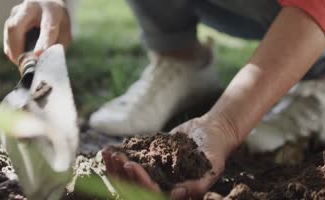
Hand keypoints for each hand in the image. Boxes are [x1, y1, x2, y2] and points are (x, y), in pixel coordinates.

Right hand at [3, 0, 70, 63]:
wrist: (47, 0)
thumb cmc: (58, 21)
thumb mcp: (65, 31)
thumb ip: (57, 46)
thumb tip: (45, 64)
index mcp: (52, 11)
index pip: (47, 28)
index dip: (43, 42)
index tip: (38, 55)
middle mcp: (32, 7)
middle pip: (16, 27)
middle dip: (16, 48)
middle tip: (22, 65)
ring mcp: (18, 10)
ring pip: (9, 31)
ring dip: (13, 50)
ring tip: (21, 63)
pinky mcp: (10, 16)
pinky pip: (7, 34)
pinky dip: (11, 48)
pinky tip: (17, 55)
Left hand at [102, 116, 237, 198]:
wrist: (212, 131)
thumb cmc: (216, 150)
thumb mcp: (212, 167)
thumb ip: (198, 185)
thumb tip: (177, 195)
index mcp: (176, 195)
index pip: (153, 195)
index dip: (139, 183)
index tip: (131, 166)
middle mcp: (162, 188)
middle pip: (136, 188)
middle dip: (124, 175)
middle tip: (116, 159)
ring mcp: (153, 174)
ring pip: (129, 177)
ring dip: (116, 168)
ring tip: (107, 153)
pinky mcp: (148, 161)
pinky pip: (131, 161)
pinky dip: (119, 156)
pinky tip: (108, 149)